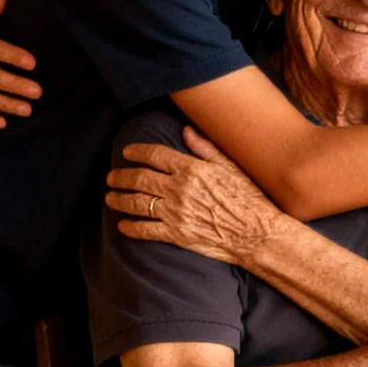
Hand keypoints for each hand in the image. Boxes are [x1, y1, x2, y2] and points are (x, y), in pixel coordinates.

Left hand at [106, 127, 283, 265]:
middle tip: (111, 177)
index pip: (155, 155)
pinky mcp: (176, 235)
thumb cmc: (249, 199)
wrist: (258, 234)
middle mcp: (179, 190)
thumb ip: (206, 148)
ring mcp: (175, 213)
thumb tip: (186, 131)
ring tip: (110, 198)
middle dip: (120, 176)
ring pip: (137, 203)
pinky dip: (131, 228)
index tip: (126, 152)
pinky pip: (146, 230)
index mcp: (192, 169)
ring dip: (119, 199)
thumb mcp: (231, 167)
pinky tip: (122, 226)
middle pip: (140, 179)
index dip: (137, 152)